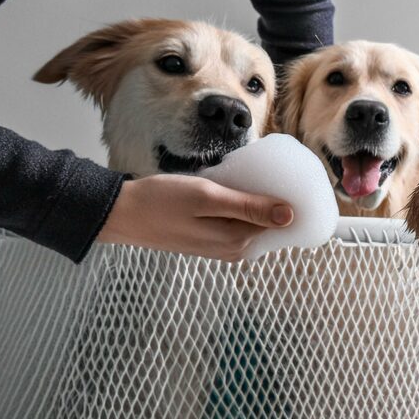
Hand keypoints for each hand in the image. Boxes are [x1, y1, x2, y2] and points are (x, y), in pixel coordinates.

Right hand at [97, 174, 293, 260]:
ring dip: (255, 198)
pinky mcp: (210, 236)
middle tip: (270, 169)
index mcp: (238, 242)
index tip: (298, 178)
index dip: (292, 201)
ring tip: (250, 173)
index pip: (283, 224)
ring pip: (253, 218)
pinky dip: (239, 201)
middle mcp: (234, 249)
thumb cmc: (161, 201)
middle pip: (270, 221)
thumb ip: (249, 207)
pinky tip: (232, 184)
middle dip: (274, 197)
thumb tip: (290, 216)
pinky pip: (236, 218)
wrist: (120, 212)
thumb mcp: (208, 197)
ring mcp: (221, 245)